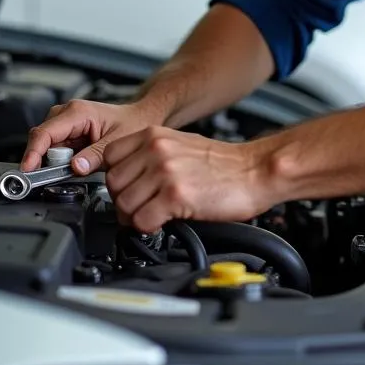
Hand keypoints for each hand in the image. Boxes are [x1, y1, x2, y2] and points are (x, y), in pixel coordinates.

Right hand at [20, 99, 156, 173]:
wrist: (141, 118)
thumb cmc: (132, 123)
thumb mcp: (116, 142)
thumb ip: (94, 156)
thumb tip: (74, 167)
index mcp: (78, 112)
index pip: (45, 133)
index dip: (33, 153)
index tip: (28, 170)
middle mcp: (68, 114)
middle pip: (41, 139)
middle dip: (42, 159)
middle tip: (54, 175)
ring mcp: (66, 122)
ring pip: (45, 145)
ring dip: (51, 160)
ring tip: (71, 168)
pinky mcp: (68, 132)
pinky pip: (54, 148)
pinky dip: (59, 160)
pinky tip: (72, 164)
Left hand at [104, 126, 272, 231]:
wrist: (256, 171)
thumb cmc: (225, 164)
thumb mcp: (181, 145)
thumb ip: (152, 155)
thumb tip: (129, 176)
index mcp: (155, 135)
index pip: (109, 156)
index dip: (117, 178)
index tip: (128, 188)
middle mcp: (157, 150)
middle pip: (113, 184)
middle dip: (125, 201)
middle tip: (143, 207)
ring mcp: (165, 172)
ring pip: (123, 205)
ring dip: (136, 218)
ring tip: (155, 215)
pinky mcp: (176, 196)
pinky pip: (141, 221)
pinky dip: (149, 228)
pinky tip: (165, 221)